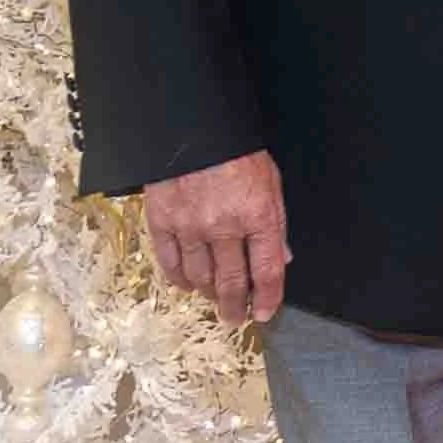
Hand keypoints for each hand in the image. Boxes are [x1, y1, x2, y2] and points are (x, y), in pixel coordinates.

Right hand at [144, 149, 290, 326]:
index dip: (269, 298)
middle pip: (232, 282)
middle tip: (235, 318)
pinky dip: (179, 279)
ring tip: (214, 300)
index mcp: (258, 213)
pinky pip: (170, 263)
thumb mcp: (270, 180)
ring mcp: (190, 226)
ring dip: (209, 295)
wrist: (195, 124)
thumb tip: (280, 259)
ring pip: (200, 278)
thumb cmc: (238, 150)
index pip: (268, 270)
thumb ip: (274, 223)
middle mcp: (225, 225)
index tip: (266, 312)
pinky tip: (187, 284)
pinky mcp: (162, 221)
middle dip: (236, 306)